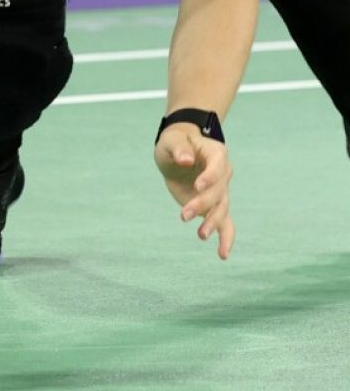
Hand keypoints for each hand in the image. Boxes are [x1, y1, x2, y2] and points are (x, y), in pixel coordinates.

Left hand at [154, 123, 234, 259]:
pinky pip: (225, 223)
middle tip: (183, 215)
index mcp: (216, 154)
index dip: (210, 177)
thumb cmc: (175, 141)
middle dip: (202, 204)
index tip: (197, 186)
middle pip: (217, 192)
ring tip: (200, 235)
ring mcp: (221, 191)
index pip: (218, 167)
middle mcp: (223, 174)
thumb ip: (179, 149)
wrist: (178, 151)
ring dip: (212, 223)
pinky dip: (225, 238)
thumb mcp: (171, 141)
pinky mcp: (213, 205)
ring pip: (222, 210)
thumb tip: (186, 160)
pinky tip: (222, 254)